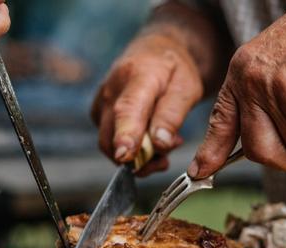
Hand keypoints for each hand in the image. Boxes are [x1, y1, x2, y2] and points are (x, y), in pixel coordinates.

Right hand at [91, 32, 203, 175]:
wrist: (156, 52)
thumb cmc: (174, 70)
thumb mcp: (187, 88)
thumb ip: (172, 115)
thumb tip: (159, 144)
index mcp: (138, 75)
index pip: (127, 109)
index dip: (126, 135)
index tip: (125, 155)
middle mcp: (112, 88)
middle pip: (112, 135)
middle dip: (139, 158)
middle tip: (167, 155)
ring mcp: (101, 101)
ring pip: (109, 143)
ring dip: (137, 157)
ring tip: (164, 143)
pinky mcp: (98, 113)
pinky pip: (109, 141)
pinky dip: (131, 150)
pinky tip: (150, 138)